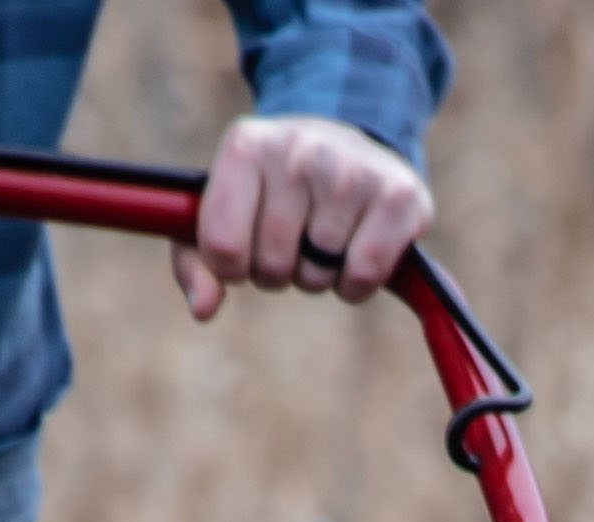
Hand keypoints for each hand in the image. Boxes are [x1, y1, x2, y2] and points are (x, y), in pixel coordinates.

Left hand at [173, 115, 430, 318]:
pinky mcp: (398, 194)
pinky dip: (357, 283)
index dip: (234, 266)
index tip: (247, 243)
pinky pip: (363, 276)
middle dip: (279, 270)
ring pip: (317, 276)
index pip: (223, 248)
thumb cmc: (273, 190)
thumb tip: (203, 309)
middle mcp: (299, 150)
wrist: (348, 141)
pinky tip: (358, 248)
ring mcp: (351, 169)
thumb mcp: (220, 213)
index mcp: (246, 146)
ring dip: (319, 274)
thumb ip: (196, 264)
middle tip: (294, 237)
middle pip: (272, 266)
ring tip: (326, 234)